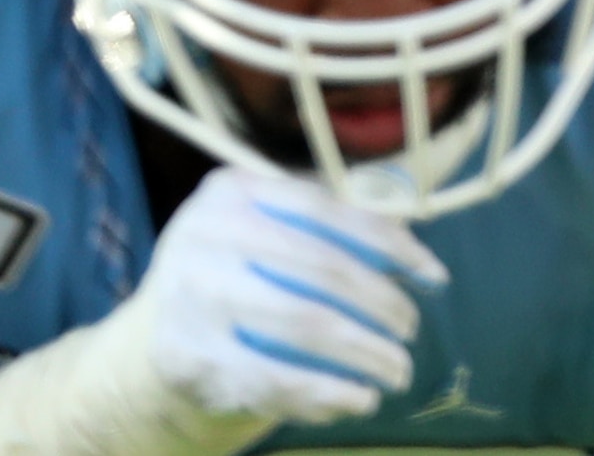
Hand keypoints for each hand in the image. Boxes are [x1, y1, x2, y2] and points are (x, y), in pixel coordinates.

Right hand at [126, 165, 445, 427]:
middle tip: (412, 331)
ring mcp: (188, 299)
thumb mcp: (271, 229)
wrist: (158, 333)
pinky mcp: (184, 359)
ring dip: (366, 354)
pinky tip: (359, 399)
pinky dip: (326, 393)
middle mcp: (203, 238)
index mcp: (231, 192)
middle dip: (384, 306)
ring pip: (304, 326)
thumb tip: (417, 257)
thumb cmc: (241, 270)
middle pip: (322, 271)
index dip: (392, 245)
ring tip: (398, 370)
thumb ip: (334, 231)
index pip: (330, 213)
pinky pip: (271, 380)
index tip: (435, 278)